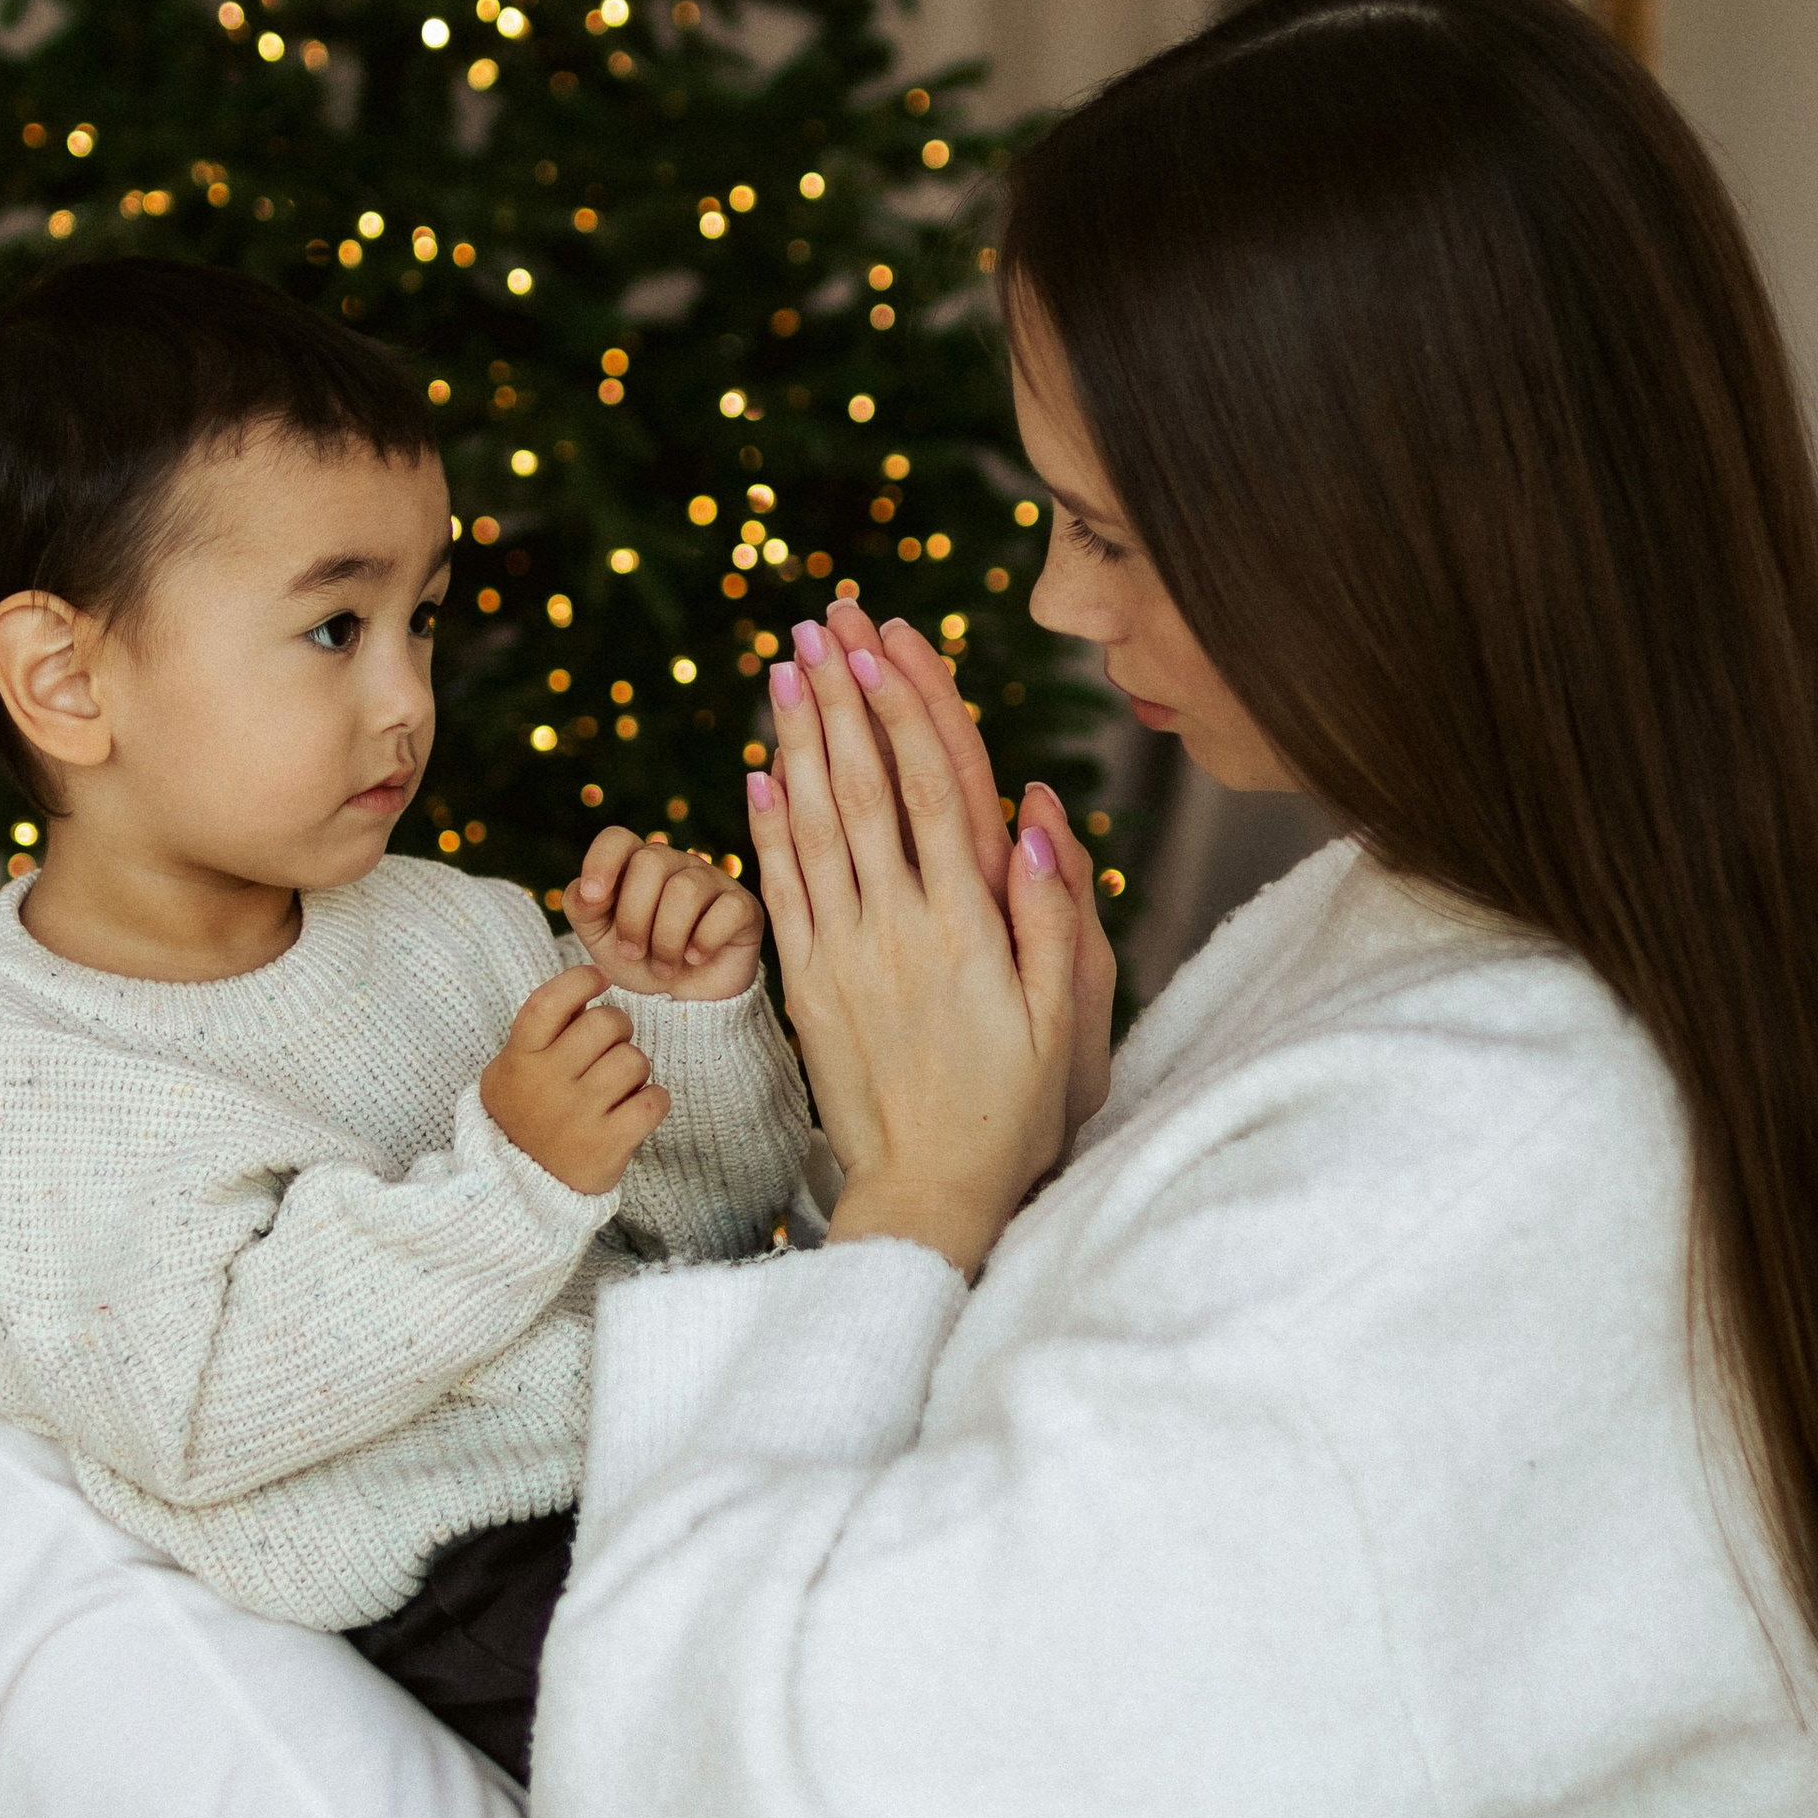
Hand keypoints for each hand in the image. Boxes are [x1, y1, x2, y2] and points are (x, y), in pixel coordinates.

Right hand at [481, 968, 669, 1195]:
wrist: (520, 1187)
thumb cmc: (526, 1114)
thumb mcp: (512, 1069)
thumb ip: (542, 1033)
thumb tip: (588, 993)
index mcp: (520, 1058)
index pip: (549, 1002)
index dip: (579, 981)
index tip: (599, 980)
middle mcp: (547, 1084)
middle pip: (605, 1024)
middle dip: (619, 1028)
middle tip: (613, 1045)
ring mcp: (577, 1116)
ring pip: (634, 1061)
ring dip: (636, 1068)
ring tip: (621, 1085)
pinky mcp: (607, 1145)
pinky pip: (654, 1102)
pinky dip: (655, 1100)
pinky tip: (638, 1107)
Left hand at [563, 824, 763, 999]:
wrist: (682, 1006)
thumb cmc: (640, 964)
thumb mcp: (600, 939)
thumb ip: (582, 907)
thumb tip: (587, 889)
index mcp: (636, 865)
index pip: (617, 839)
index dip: (601, 862)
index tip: (594, 899)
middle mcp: (676, 865)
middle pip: (650, 861)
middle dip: (634, 917)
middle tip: (634, 952)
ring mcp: (713, 882)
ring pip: (686, 889)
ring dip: (667, 939)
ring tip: (664, 966)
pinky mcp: (744, 907)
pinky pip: (725, 910)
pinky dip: (704, 941)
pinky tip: (696, 958)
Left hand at [743, 620, 1076, 1274]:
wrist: (929, 1194)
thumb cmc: (1015, 1108)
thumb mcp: (1061, 1019)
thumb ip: (1054, 916)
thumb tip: (1037, 812)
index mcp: (969, 927)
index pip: (934, 791)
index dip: (904, 709)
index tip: (880, 644)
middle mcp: (898, 927)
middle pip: (863, 788)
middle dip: (839, 698)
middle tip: (819, 624)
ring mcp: (844, 954)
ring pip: (814, 826)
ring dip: (797, 740)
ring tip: (782, 669)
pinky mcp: (807, 984)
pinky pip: (780, 892)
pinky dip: (765, 828)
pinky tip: (756, 772)